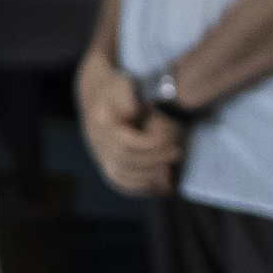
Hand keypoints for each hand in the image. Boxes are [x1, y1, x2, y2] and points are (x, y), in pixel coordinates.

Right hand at [78, 52, 184, 198]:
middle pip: (124, 162)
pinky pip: (120, 182)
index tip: (172, 137)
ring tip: (170, 167)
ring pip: (121, 176)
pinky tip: (159, 183)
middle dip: (155, 159)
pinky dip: (140, 186)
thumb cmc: (120, 88)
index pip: (126, 143)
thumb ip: (135, 100)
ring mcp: (98, 154)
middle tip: (177, 151)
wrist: (97, 96)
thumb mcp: (127, 85)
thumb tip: (144, 117)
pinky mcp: (105, 164)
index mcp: (101, 120)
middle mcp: (96, 141)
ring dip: (148, 175)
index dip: (152, 145)